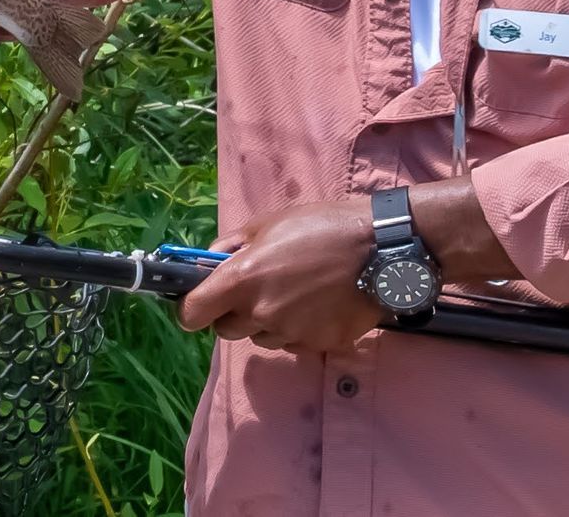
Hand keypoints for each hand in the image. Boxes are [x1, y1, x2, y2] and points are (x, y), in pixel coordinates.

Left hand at [177, 202, 387, 354]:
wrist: (379, 249)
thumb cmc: (320, 226)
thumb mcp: (268, 223)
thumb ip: (232, 245)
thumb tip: (209, 260)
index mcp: (241, 280)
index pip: (192, 315)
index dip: (190, 309)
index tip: (197, 302)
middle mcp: (260, 313)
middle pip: (226, 331)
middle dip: (232, 314)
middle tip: (255, 290)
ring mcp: (290, 333)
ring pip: (261, 337)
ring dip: (267, 321)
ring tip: (294, 293)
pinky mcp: (317, 345)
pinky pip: (294, 342)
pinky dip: (298, 328)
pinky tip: (317, 304)